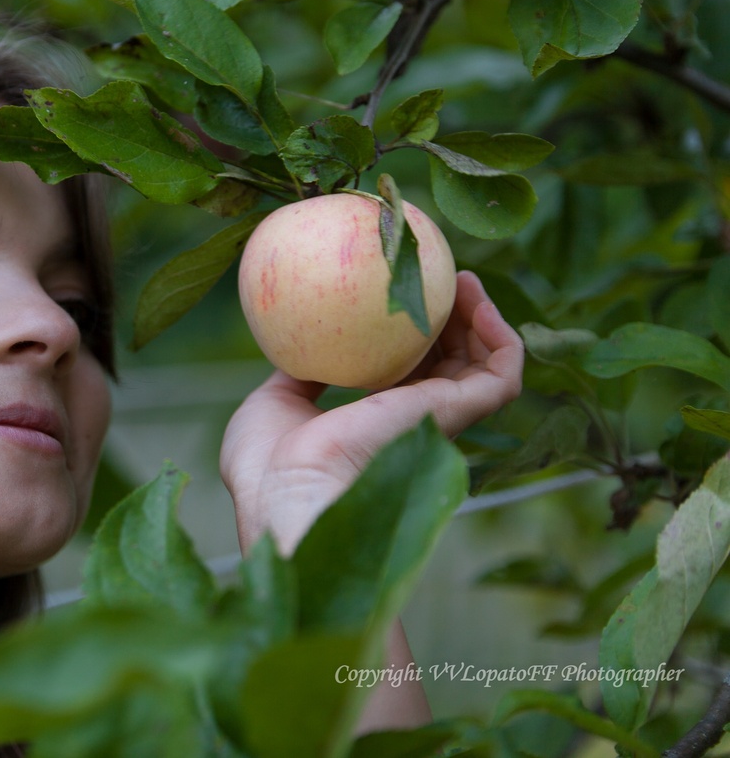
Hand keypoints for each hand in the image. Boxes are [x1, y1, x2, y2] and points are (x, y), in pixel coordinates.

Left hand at [220, 271, 523, 554]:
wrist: (285, 493)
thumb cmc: (266, 465)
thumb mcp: (273, 403)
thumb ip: (292, 376)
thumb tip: (296, 346)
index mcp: (370, 421)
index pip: (408, 373)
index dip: (412, 335)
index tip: (401, 294)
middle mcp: (409, 421)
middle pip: (450, 363)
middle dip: (451, 319)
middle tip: (439, 276)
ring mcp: (435, 419)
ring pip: (483, 366)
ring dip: (482, 318)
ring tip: (463, 279)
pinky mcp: (454, 416)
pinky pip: (502, 375)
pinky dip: (502, 338)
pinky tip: (478, 303)